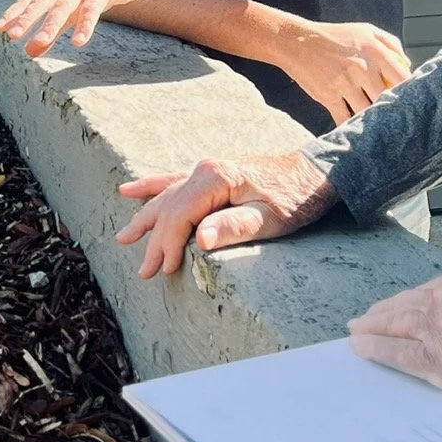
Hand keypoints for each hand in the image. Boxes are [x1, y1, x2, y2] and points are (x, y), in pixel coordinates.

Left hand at [0, 0, 152, 57]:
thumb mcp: (72, 12)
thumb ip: (52, 32)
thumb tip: (29, 51)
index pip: (30, 0)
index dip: (14, 13)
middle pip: (43, 2)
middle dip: (26, 18)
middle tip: (12, 36)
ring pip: (65, 5)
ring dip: (51, 24)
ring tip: (39, 42)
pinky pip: (93, 8)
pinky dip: (86, 24)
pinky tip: (79, 41)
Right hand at [116, 152, 336, 277]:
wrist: (316, 172)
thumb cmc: (296, 197)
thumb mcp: (271, 218)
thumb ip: (234, 227)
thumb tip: (199, 239)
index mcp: (215, 178)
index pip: (179, 216)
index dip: (170, 245)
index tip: (166, 270)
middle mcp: (204, 170)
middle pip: (168, 209)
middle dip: (154, 242)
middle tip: (144, 272)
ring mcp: (206, 170)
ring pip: (166, 197)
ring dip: (145, 219)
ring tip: (124, 239)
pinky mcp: (212, 175)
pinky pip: (173, 182)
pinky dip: (152, 187)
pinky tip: (130, 190)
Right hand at [274, 18, 411, 123]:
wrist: (296, 41)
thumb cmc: (333, 36)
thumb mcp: (365, 30)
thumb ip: (391, 43)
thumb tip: (408, 65)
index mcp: (375, 51)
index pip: (402, 78)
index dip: (409, 91)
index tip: (409, 99)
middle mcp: (362, 68)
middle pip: (386, 98)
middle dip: (390, 108)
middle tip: (395, 117)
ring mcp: (345, 84)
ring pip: (366, 110)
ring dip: (370, 118)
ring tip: (375, 124)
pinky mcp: (328, 96)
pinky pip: (344, 118)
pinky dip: (349, 125)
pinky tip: (354, 129)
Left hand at [348, 269, 441, 430]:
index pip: (428, 290)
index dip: (409, 302)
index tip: (398, 308)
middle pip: (406, 303)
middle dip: (384, 313)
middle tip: (364, 320)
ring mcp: (441, 328)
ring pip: (395, 324)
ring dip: (372, 328)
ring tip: (356, 333)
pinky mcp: (438, 359)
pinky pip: (396, 352)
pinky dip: (375, 349)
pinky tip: (360, 349)